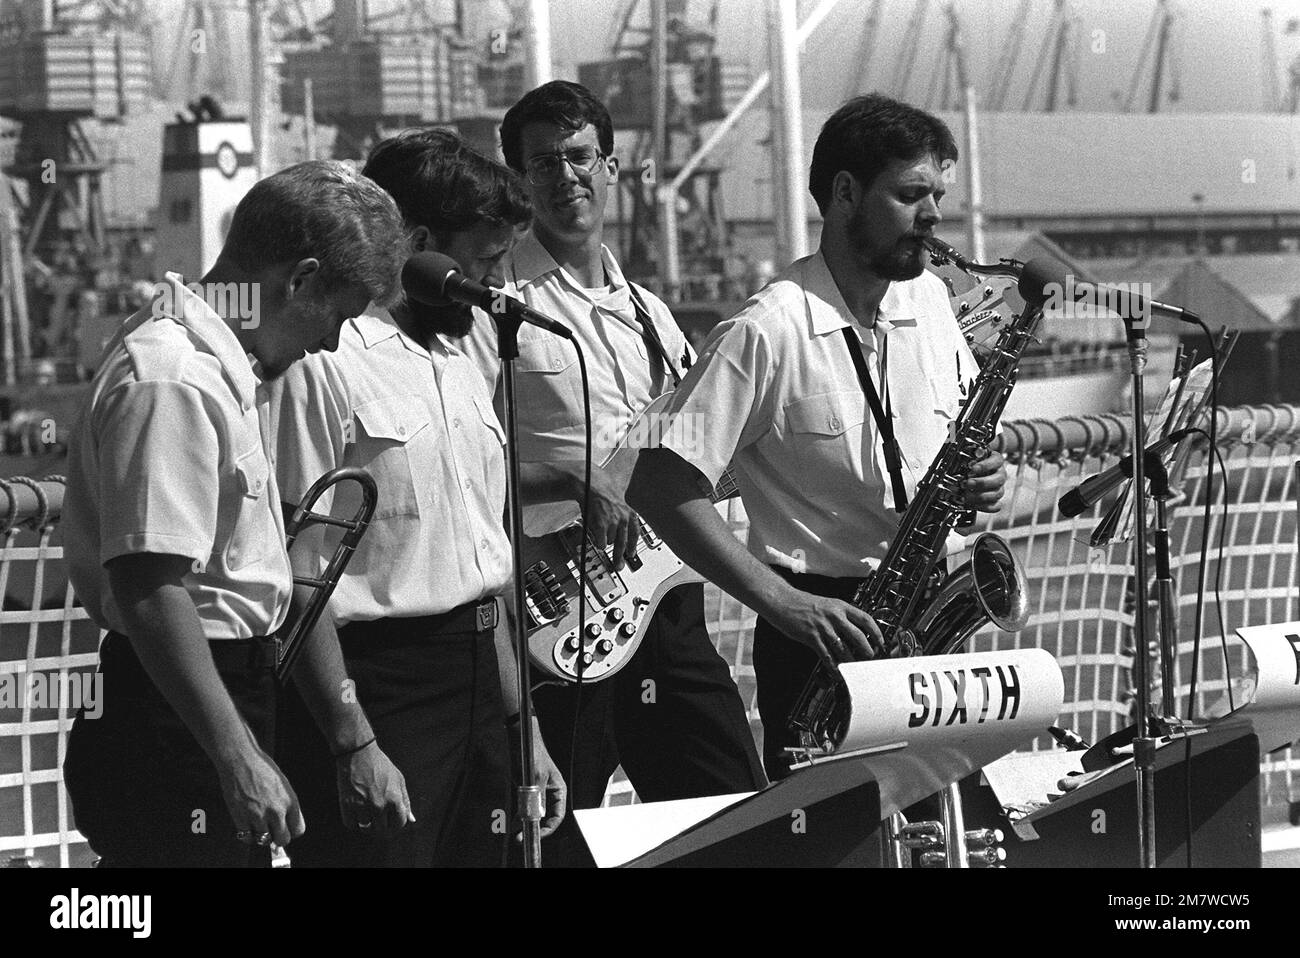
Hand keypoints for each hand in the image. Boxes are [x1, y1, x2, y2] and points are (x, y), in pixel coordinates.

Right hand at [217, 742, 305, 847]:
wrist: (241, 760)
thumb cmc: (262, 768)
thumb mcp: (283, 784)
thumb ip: (286, 804)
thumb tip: (286, 822)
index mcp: (290, 801)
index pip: (298, 830)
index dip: (291, 831)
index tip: (285, 828)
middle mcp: (277, 811)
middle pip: (283, 840)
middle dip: (278, 837)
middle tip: (271, 829)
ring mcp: (258, 816)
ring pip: (264, 841)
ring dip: (261, 835)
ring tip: (258, 824)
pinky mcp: (241, 817)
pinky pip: (247, 838)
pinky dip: (247, 835)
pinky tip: (247, 825)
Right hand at [335, 740, 413, 831]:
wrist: (358, 753)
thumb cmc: (381, 765)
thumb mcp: (399, 779)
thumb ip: (406, 801)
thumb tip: (411, 820)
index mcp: (394, 799)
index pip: (398, 825)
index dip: (395, 825)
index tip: (391, 821)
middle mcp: (379, 805)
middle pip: (381, 830)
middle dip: (381, 826)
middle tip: (377, 819)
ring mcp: (362, 806)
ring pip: (365, 828)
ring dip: (366, 823)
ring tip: (366, 811)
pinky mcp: (347, 805)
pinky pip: (351, 824)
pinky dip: (353, 821)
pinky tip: (356, 812)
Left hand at [507, 716, 567, 839]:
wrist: (519, 737)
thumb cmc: (531, 753)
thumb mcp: (534, 778)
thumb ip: (535, 799)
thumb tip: (532, 819)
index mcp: (558, 790)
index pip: (557, 816)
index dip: (548, 829)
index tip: (536, 836)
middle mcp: (549, 793)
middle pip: (544, 818)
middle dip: (533, 828)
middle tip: (521, 838)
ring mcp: (537, 792)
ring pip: (532, 814)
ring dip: (524, 823)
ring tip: (515, 832)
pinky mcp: (525, 790)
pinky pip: (523, 807)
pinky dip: (518, 815)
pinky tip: (511, 821)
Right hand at [575, 463, 640, 570]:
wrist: (592, 485)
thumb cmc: (602, 493)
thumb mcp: (618, 505)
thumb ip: (620, 520)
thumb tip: (616, 536)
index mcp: (630, 514)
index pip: (635, 534)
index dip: (632, 546)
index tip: (631, 554)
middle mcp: (624, 519)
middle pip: (623, 544)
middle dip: (620, 557)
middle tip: (619, 566)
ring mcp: (613, 523)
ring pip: (609, 542)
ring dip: (604, 540)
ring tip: (599, 530)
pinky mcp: (602, 526)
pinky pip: (601, 543)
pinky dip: (598, 542)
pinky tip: (596, 535)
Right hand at [767, 588, 882, 664]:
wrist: (783, 601)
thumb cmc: (804, 604)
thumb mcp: (827, 604)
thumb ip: (841, 616)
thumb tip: (854, 633)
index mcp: (840, 606)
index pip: (865, 619)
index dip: (876, 632)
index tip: (881, 643)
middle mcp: (834, 616)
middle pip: (858, 636)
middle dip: (867, 651)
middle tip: (870, 660)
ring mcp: (823, 627)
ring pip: (843, 648)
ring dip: (850, 662)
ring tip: (855, 670)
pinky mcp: (811, 636)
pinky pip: (826, 655)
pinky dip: (833, 667)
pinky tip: (836, 673)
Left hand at [962, 449, 1006, 512]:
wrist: (970, 475)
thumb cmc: (971, 464)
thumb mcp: (969, 458)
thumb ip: (968, 460)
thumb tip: (963, 464)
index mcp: (996, 461)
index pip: (997, 461)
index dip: (986, 465)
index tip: (974, 468)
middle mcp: (999, 474)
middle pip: (998, 479)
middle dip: (982, 482)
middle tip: (968, 483)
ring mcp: (999, 488)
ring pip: (996, 494)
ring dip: (979, 496)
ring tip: (965, 495)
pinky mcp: (995, 501)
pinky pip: (993, 506)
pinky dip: (981, 506)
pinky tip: (969, 503)